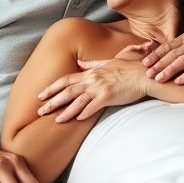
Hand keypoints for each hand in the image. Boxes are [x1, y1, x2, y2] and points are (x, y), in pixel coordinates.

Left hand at [37, 42, 155, 120]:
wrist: (143, 73)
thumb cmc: (128, 68)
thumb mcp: (107, 62)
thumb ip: (92, 64)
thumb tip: (79, 62)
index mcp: (90, 73)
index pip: (66, 80)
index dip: (52, 87)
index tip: (41, 94)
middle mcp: (92, 80)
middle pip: (67, 91)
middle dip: (52, 101)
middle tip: (40, 110)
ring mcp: (100, 88)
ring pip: (77, 100)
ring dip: (65, 111)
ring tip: (55, 120)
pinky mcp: (108, 96)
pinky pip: (93, 106)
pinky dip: (84, 113)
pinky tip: (76, 119)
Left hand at [141, 31, 183, 83]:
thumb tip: (164, 60)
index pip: (168, 46)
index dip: (155, 55)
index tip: (144, 64)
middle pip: (173, 54)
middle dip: (158, 64)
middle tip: (147, 74)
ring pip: (183, 60)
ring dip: (169, 70)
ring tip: (159, 79)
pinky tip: (179, 82)